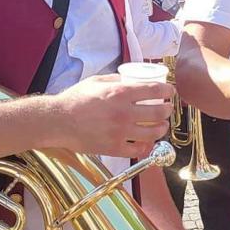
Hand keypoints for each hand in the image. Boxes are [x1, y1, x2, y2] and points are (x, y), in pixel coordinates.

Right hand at [51, 73, 173, 157]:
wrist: (59, 121)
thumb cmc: (75, 100)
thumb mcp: (97, 81)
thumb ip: (117, 80)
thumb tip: (132, 80)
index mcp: (120, 93)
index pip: (155, 90)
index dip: (168, 91)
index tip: (170, 92)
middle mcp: (123, 113)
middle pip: (159, 113)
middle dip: (168, 110)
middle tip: (167, 109)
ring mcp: (120, 132)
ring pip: (153, 133)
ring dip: (162, 128)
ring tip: (161, 126)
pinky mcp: (114, 148)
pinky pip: (139, 150)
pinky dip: (146, 146)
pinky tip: (147, 142)